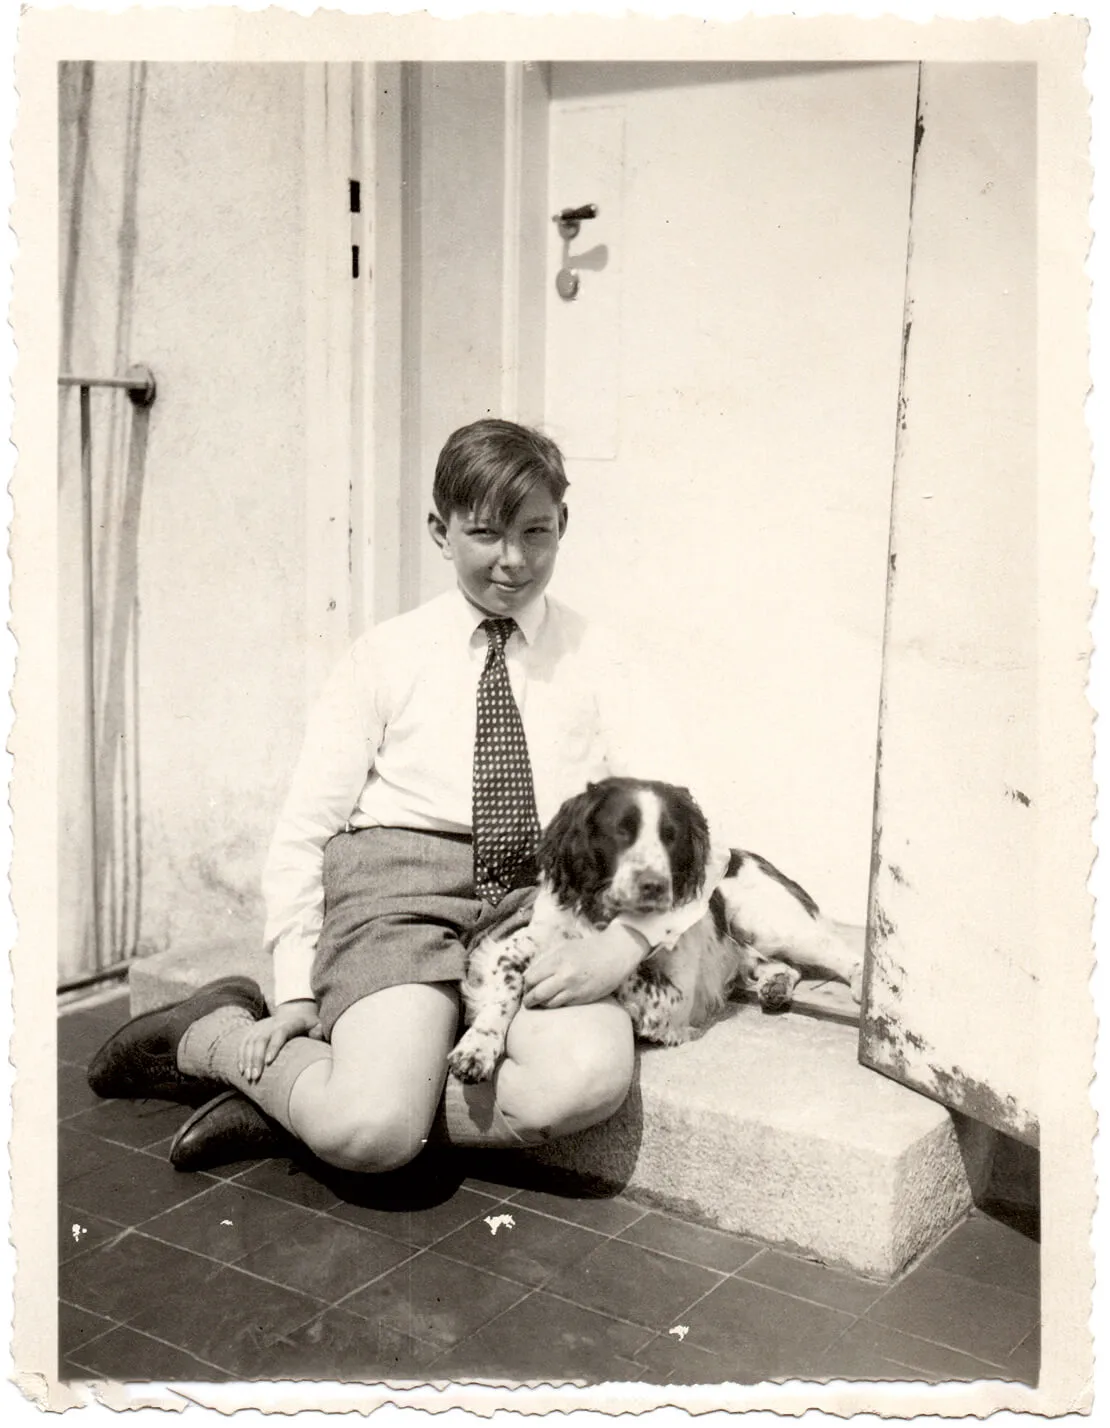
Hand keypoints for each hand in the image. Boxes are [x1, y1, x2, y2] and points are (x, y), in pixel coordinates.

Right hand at [237, 999, 323, 1082]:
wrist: (296, 1011)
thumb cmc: (309, 1025)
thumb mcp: (317, 1025)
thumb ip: (318, 1031)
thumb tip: (318, 1035)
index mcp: (290, 1023)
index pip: (280, 1033)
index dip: (274, 1046)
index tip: (269, 1062)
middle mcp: (273, 1023)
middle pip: (261, 1039)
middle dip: (256, 1059)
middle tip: (255, 1077)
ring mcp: (262, 1026)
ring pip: (250, 1042)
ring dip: (247, 1060)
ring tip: (248, 1077)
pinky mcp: (254, 1030)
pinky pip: (244, 1042)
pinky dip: (241, 1056)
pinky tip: (242, 1070)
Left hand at [522, 923, 647, 1009]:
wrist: (615, 955)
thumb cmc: (588, 949)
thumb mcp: (563, 947)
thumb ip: (544, 959)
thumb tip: (528, 976)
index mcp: (557, 960)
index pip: (530, 978)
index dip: (527, 984)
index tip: (528, 986)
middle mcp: (564, 976)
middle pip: (536, 994)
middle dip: (529, 999)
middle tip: (528, 1001)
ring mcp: (574, 989)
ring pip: (548, 1003)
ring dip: (541, 1004)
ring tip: (540, 1003)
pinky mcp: (583, 999)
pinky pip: (562, 1006)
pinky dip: (555, 1005)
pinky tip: (555, 1002)